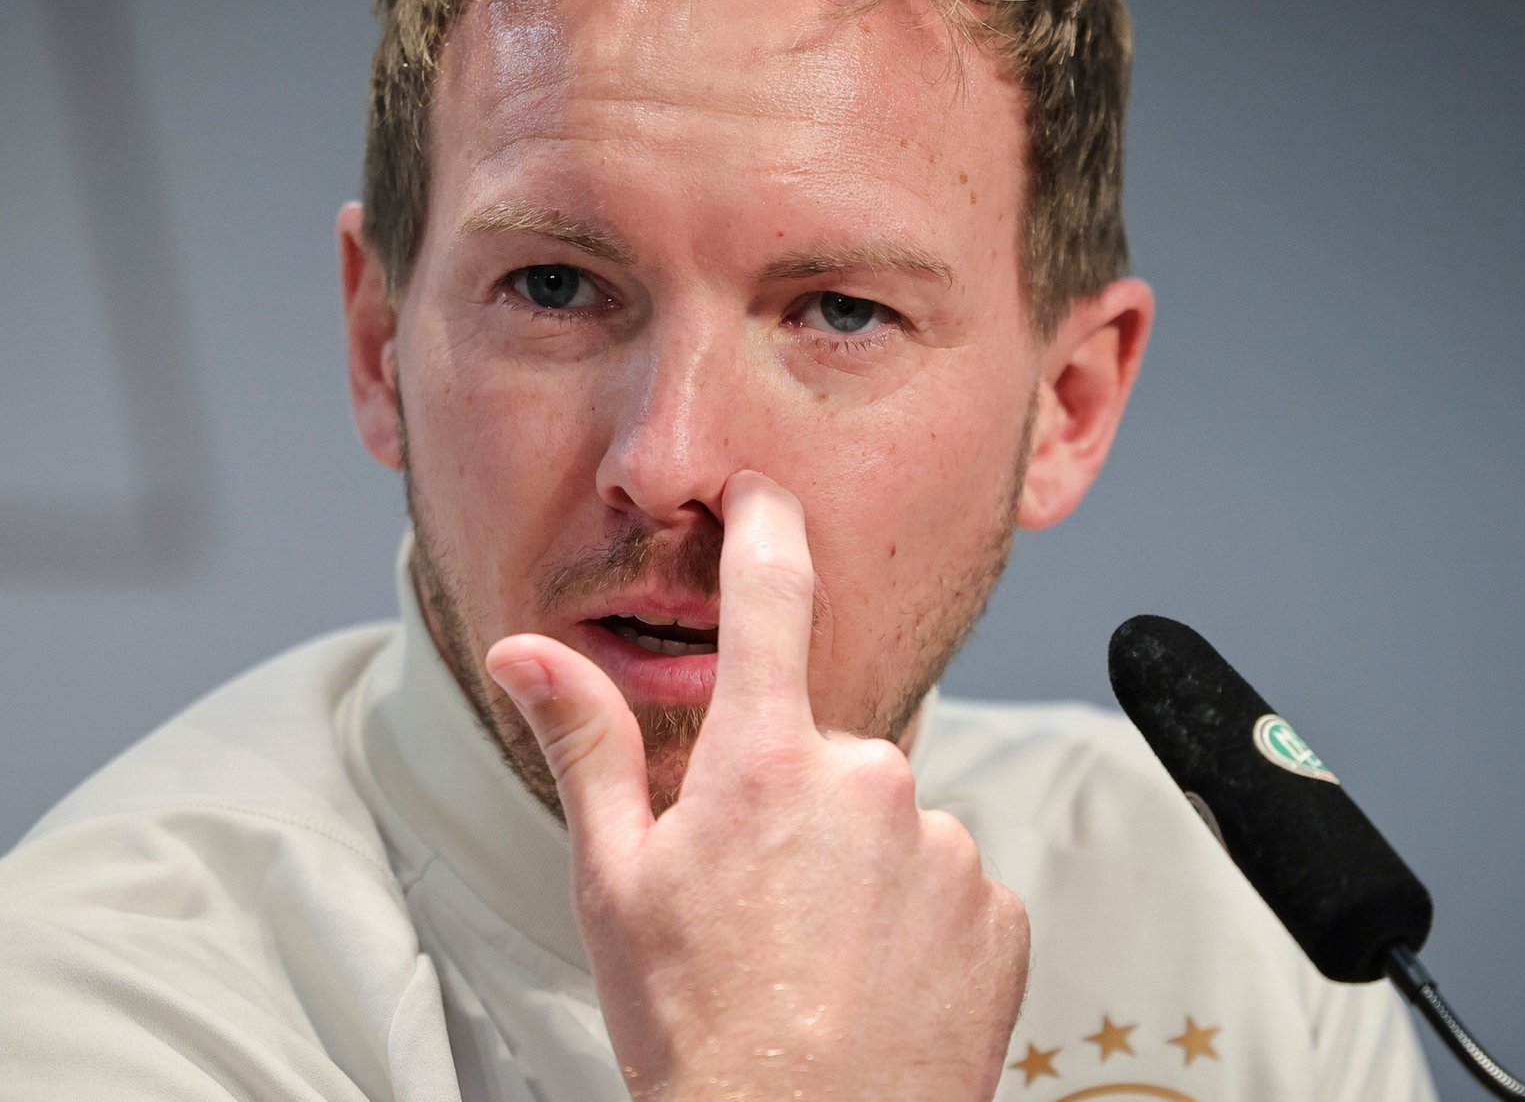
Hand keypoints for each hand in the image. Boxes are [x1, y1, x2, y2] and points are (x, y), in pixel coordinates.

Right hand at [485, 471, 1028, 1101]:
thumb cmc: (697, 1028)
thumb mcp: (613, 881)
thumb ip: (586, 744)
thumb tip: (527, 652)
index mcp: (765, 761)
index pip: (770, 596)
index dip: (764, 528)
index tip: (762, 496)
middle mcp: (869, 782)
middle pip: (825, 749)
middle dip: (791, 801)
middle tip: (751, 898)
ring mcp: (945, 846)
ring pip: (890, 822)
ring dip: (855, 866)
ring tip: (811, 956)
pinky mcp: (998, 910)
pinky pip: (948, 884)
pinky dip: (912, 919)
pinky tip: (868, 980)